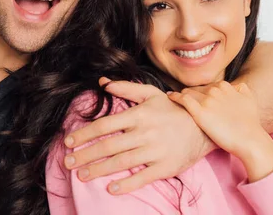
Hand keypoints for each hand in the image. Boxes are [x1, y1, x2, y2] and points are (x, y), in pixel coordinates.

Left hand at [63, 78, 213, 193]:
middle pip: (108, 145)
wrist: (205, 126)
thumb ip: (125, 88)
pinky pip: (143, 177)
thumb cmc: (173, 109)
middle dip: (85, 155)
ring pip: (122, 162)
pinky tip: (110, 188)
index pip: (104, 125)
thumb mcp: (150, 93)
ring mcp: (155, 151)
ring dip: (99, 169)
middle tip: (67, 162)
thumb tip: (102, 82)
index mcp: (138, 115)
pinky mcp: (166, 167)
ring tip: (81, 175)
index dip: (84, 134)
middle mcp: (145, 133)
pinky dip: (126, 184)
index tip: (68, 141)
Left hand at [167, 81, 272, 181]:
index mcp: (225, 86)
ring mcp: (207, 100)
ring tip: (175, 98)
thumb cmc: (250, 123)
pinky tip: (170, 97)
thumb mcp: (249, 99)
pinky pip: (183, 99)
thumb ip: (241, 89)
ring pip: (188, 92)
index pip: (207, 86)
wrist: (249, 139)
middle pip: (196, 88)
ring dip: (182, 95)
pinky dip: (175, 97)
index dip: (202, 92)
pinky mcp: (200, 111)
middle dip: (191, 93)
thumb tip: (237, 85)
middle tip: (185, 99)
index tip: (197, 96)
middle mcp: (215, 90)